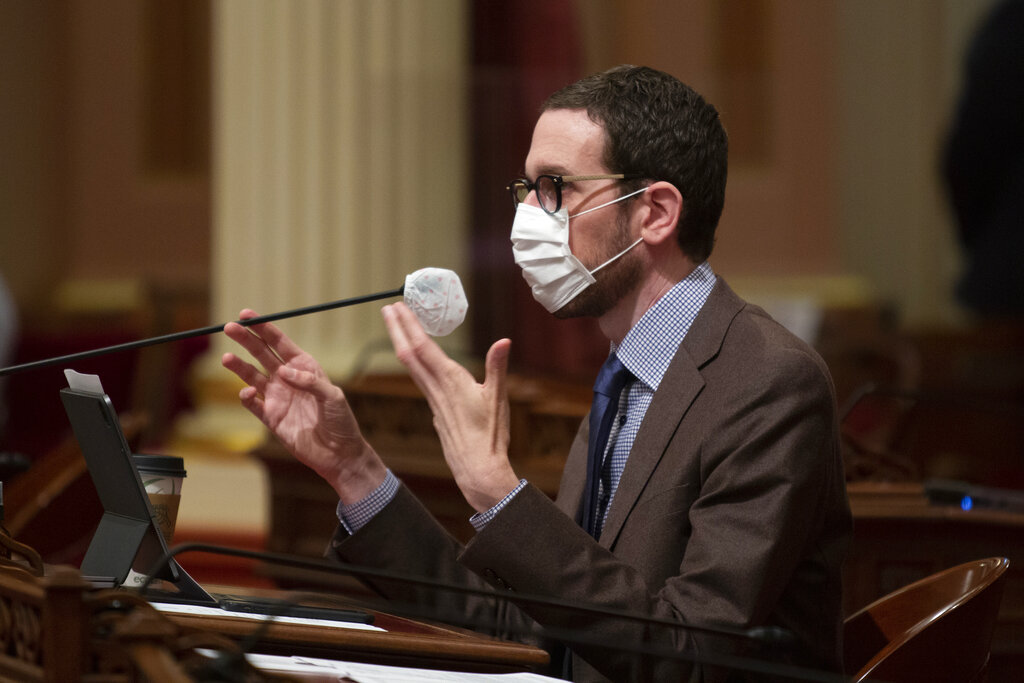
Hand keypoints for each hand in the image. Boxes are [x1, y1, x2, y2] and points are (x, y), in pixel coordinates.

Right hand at [221, 310, 386, 501]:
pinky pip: (252, 403)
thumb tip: (283, 371)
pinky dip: (246, 397)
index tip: (246, 315)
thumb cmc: (341, 421)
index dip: (263, 328)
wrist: (338, 453)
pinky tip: (248, 393)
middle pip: (261, 354)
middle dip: (245, 340)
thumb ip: (309, 381)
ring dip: (239, 367)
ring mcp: (278, 397)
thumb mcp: (332, 397)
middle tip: (228, 327)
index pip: (280, 343)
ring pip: (252, 376)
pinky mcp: (271, 417)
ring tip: (226, 358)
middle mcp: (288, 379)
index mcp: (304, 367)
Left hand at [381, 302, 519, 512]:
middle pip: (409, 354)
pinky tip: (417, 360)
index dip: (409, 325)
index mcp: (450, 381)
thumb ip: (497, 368)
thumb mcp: (498, 398)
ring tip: (396, 327)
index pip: (424, 348)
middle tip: (387, 308)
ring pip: (412, 367)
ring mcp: (434, 400)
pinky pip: (420, 379)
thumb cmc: (490, 436)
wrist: (477, 469)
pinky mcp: (436, 410)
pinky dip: (414, 362)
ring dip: (402, 344)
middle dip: (397, 329)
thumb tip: (503, 341)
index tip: (399, 307)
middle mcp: (437, 389)